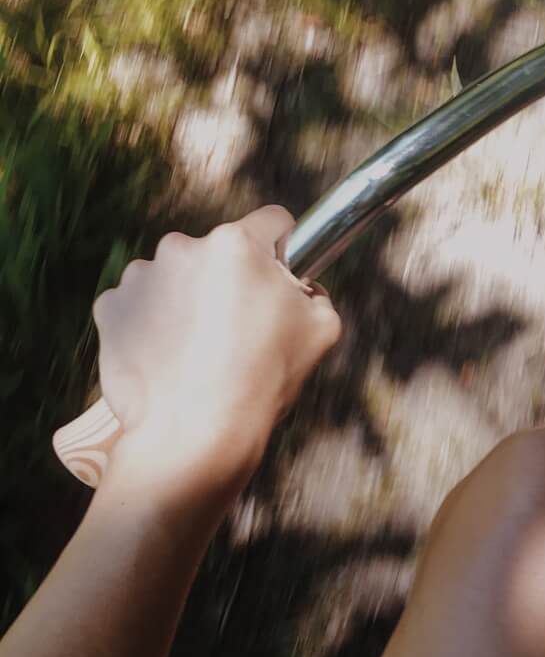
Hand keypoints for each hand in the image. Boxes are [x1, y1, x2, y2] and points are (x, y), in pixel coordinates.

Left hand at [93, 207, 340, 502]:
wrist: (193, 434)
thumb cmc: (261, 380)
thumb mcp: (321, 332)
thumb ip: (318, 294)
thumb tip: (303, 289)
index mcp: (236, 245)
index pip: (272, 222)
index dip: (284, 248)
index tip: (280, 274)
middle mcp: (181, 247)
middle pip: (218, 253)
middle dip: (230, 281)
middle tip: (240, 330)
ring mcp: (140, 277)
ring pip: (176, 278)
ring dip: (188, 301)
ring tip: (200, 351)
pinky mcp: (110, 308)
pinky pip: (141, 305)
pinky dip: (154, 324)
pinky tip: (170, 358)